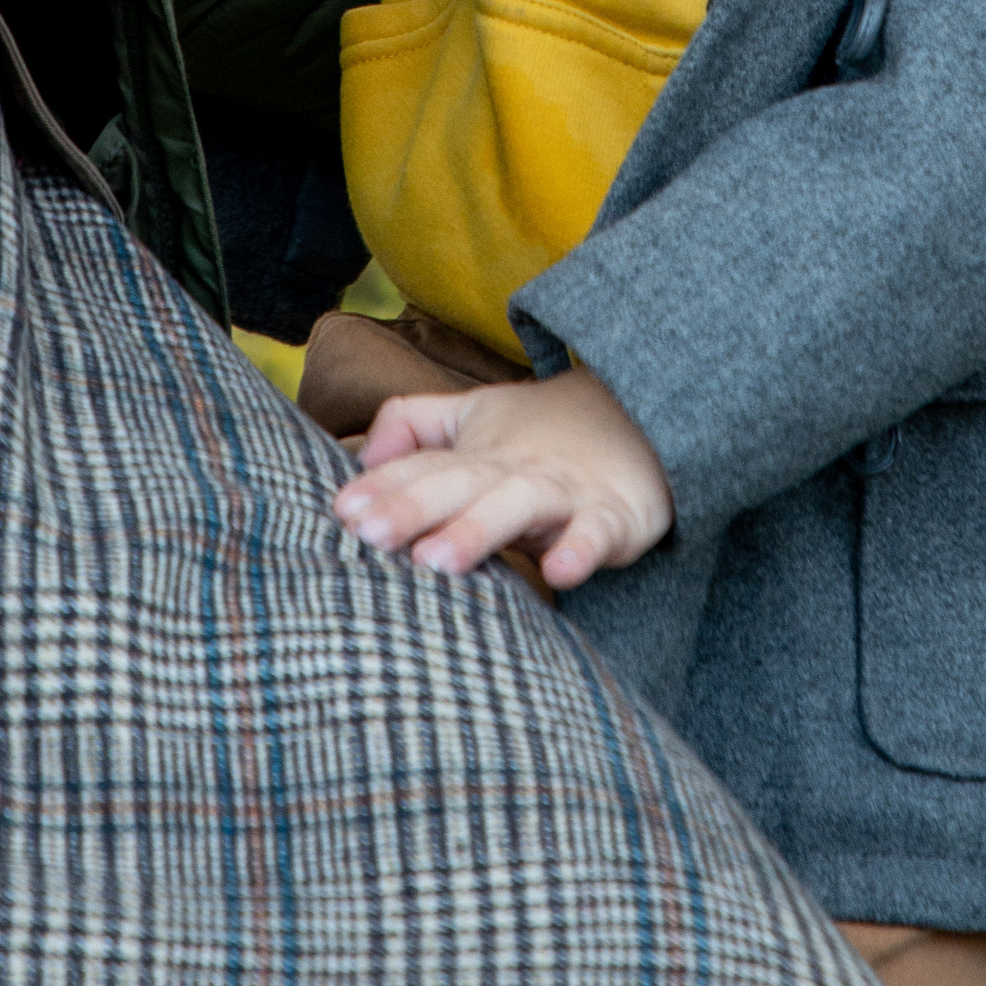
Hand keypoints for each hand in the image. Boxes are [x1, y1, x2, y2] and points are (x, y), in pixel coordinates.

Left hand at [331, 367, 674, 591]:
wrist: (644, 413)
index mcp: (477, 453)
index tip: (341, 512)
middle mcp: (514, 469)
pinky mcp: (614, 516)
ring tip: (435, 561)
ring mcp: (565, 491)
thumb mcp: (474, 416)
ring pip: (519, 506)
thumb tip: (358, 452)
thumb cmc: (541, 431)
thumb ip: (413, 426)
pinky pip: (598, 534)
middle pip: (460, 483)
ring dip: (479, 529)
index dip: (384, 487)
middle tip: (368, 535)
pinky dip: (582, 550)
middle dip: (414, 506)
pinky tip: (561, 572)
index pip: (424, 466)